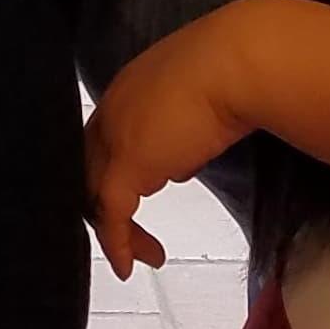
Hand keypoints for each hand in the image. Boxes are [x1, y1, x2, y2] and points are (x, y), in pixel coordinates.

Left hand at [81, 15, 260, 278]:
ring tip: (146, 254)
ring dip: (116, 229)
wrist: (239, 63)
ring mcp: (115, 137)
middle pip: (90, 168)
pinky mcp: (127, 164)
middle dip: (108, 205)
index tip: (143, 194)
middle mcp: (112, 111)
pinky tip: (127, 265)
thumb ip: (182, 134)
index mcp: (127, 91)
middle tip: (133, 234)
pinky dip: (117, 242)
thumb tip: (179, 167)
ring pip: (96, 193)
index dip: (115, 172)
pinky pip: (111, 214)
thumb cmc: (235, 70)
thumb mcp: (201, 103)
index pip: (105, 140)